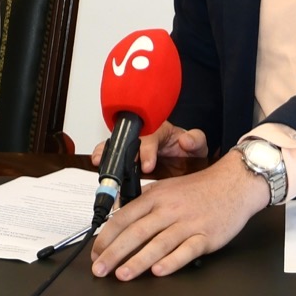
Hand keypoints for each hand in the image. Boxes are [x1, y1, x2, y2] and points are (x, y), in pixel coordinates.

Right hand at [88, 120, 209, 174]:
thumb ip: (195, 140)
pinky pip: (112, 155)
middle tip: (116, 166)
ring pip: (116, 144)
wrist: (185, 159)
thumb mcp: (198, 144)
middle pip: (127, 138)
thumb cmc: (187, 149)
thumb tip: (186, 141)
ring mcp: (133, 146)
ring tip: (99, 162)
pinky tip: (98, 166)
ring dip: (106, 152)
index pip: (151, 138)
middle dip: (120, 150)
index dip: (147, 152)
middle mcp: (143, 136)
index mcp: (159, 129)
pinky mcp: (127, 157)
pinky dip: (103, 159)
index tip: (147, 166)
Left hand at [89, 152, 269, 279]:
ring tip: (122, 275)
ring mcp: (188, 224)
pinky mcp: (206, 237)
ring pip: (158, 244)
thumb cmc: (199, 189)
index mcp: (156, 197)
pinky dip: (172, 261)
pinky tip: (158, 272)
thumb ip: (143, 202)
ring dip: (138, 261)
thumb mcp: (166, 188)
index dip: (106, 237)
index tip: (95, 253)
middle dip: (114, 253)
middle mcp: (169, 210)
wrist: (234, 183)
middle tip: (100, 270)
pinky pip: (186, 251)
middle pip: (136, 232)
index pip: (124, 218)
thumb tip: (117, 216)